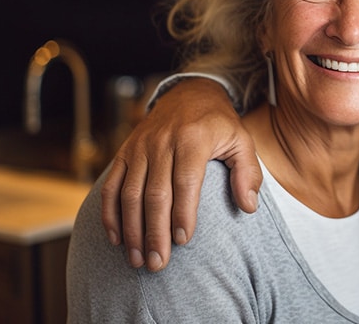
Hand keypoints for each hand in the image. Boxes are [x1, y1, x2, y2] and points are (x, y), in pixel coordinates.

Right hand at [100, 77, 261, 271]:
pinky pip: (112, 185)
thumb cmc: (219, 124)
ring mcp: (139, 147)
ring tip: (138, 260)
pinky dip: (110, 214)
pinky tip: (116, 239)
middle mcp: (162, 142)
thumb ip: (248, 173)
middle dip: (154, 232)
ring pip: (129, 193)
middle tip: (158, 263)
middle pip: (155, 193)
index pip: (186, 182)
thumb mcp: (242, 140)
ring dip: (131, 230)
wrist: (189, 94)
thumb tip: (249, 207)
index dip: (182, 213)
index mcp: (193, 139)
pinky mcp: (124, 152)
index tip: (183, 241)